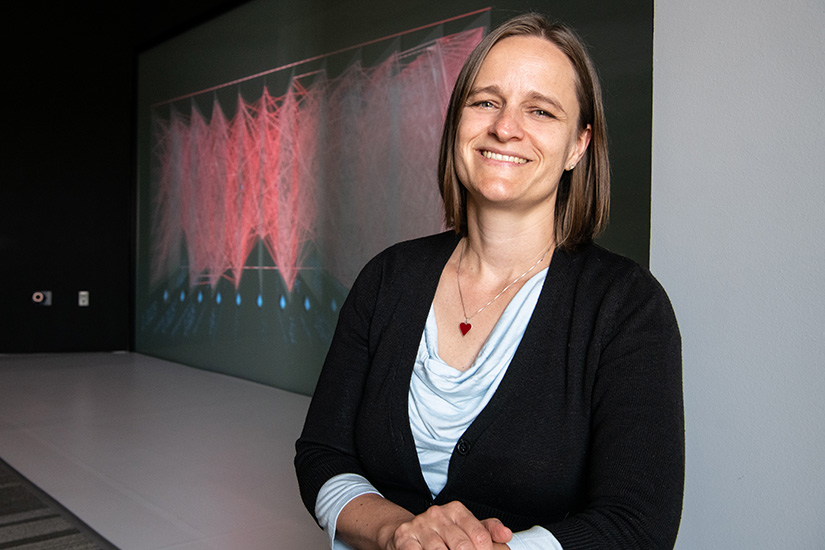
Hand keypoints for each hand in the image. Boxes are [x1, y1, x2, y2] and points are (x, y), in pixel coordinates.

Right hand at [381, 501, 511, 549]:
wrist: (406, 531)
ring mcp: (420, 526)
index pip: (480, 536)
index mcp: (456, 510)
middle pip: (463, 547)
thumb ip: (488, 531)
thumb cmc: (442, 532)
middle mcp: (437, 514)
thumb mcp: (466, 527)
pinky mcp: (404, 539)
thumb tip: (506, 535)